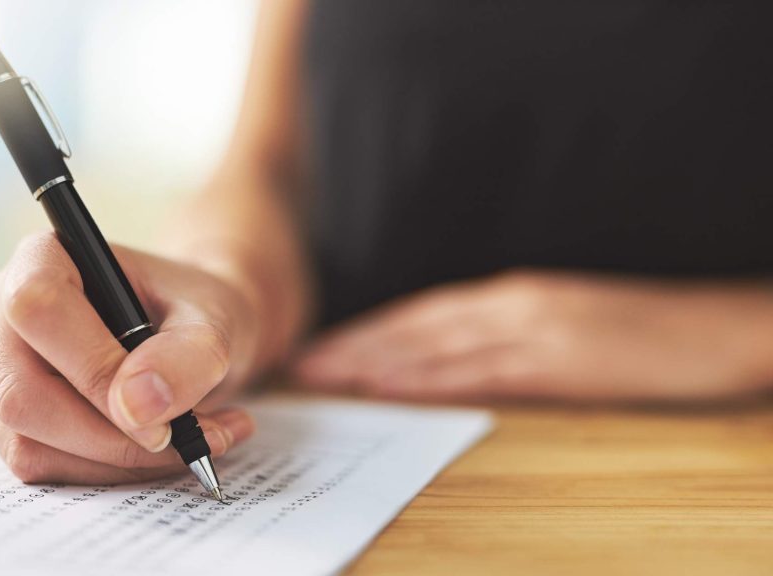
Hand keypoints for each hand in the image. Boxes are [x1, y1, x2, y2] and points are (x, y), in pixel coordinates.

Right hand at [0, 232, 258, 483]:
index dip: (94, 369)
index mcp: (43, 258)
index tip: (161, 411)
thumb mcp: (214, 320)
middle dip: (109, 436)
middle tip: (185, 442)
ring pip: (28, 443)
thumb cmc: (194, 312)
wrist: (191, 336)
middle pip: (20, 394)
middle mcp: (2, 313)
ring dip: (118, 461)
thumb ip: (189, 354)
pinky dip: (110, 472)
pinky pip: (42, 466)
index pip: (38, 309)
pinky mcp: (9, 421)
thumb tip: (136, 406)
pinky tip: (163, 452)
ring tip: (193, 442)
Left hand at [293, 270, 772, 401]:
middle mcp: (510, 304)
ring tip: (324, 374)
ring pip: (435, 344)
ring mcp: (533, 328)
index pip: (422, 314)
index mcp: (511, 296)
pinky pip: (480, 370)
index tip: (324, 346)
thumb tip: (450, 359)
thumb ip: (506, 336)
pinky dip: (429, 376)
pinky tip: (393, 385)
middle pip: (414, 325)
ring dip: (374, 359)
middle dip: (353, 344)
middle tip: (300, 361)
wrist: (714, 326)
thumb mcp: (562, 325)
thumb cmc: (639, 331)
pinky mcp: (558, 358)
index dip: (369, 330)